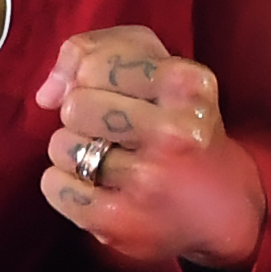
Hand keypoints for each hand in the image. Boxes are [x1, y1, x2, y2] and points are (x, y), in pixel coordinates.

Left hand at [34, 25, 267, 271]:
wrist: (223, 208)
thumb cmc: (183, 126)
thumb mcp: (164, 71)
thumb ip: (100, 51)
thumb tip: (46, 93)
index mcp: (190, 85)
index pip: (96, 63)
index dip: (93, 76)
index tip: (117, 92)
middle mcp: (175, 130)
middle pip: (75, 105)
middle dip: (84, 115)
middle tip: (113, 130)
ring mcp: (147, 179)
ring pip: (61, 145)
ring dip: (74, 150)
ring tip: (107, 158)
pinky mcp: (118, 220)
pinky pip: (54, 185)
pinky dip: (63, 183)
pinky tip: (93, 185)